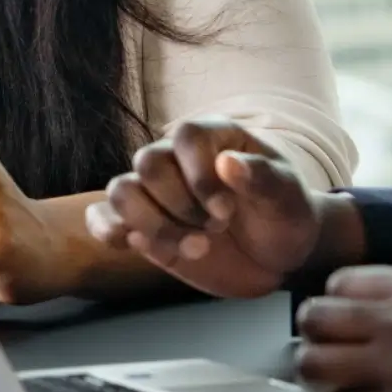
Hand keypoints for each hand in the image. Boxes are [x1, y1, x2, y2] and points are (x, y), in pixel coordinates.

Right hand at [84, 117, 358, 298]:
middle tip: (215, 231)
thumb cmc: (286, 215)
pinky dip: (109, 231)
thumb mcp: (288, 198)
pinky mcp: (142, 225)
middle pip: (148, 163)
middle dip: (178, 206)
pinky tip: (134, 246)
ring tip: (193, 248)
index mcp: (215, 137)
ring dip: (151, 226)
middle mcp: (178, 157)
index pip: (186, 136)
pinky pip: (103, 216)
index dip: (199, 174)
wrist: (277, 254)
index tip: (226, 211)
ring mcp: (157, 192)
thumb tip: (228, 162)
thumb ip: (263, 178)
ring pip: (122, 190)